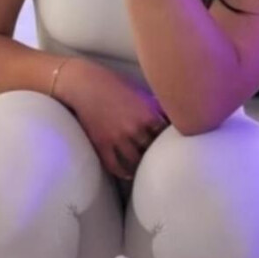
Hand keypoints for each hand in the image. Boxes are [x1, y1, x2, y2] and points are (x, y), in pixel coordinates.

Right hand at [54, 58, 168, 179]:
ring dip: (142, 165)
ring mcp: (117, 138)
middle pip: (153, 149)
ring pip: (136, 161)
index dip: (172, 141)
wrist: (83, 83)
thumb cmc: (114, 83)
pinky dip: (123, 173)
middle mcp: (135, 128)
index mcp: (148, 113)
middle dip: (159, 154)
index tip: (175, 146)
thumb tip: (171, 114)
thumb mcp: (140, 91)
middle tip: (164, 160)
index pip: (168, 135)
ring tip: (147, 169)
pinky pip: (115, 165)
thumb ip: (155, 106)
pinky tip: (129, 174)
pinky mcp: (102, 144)